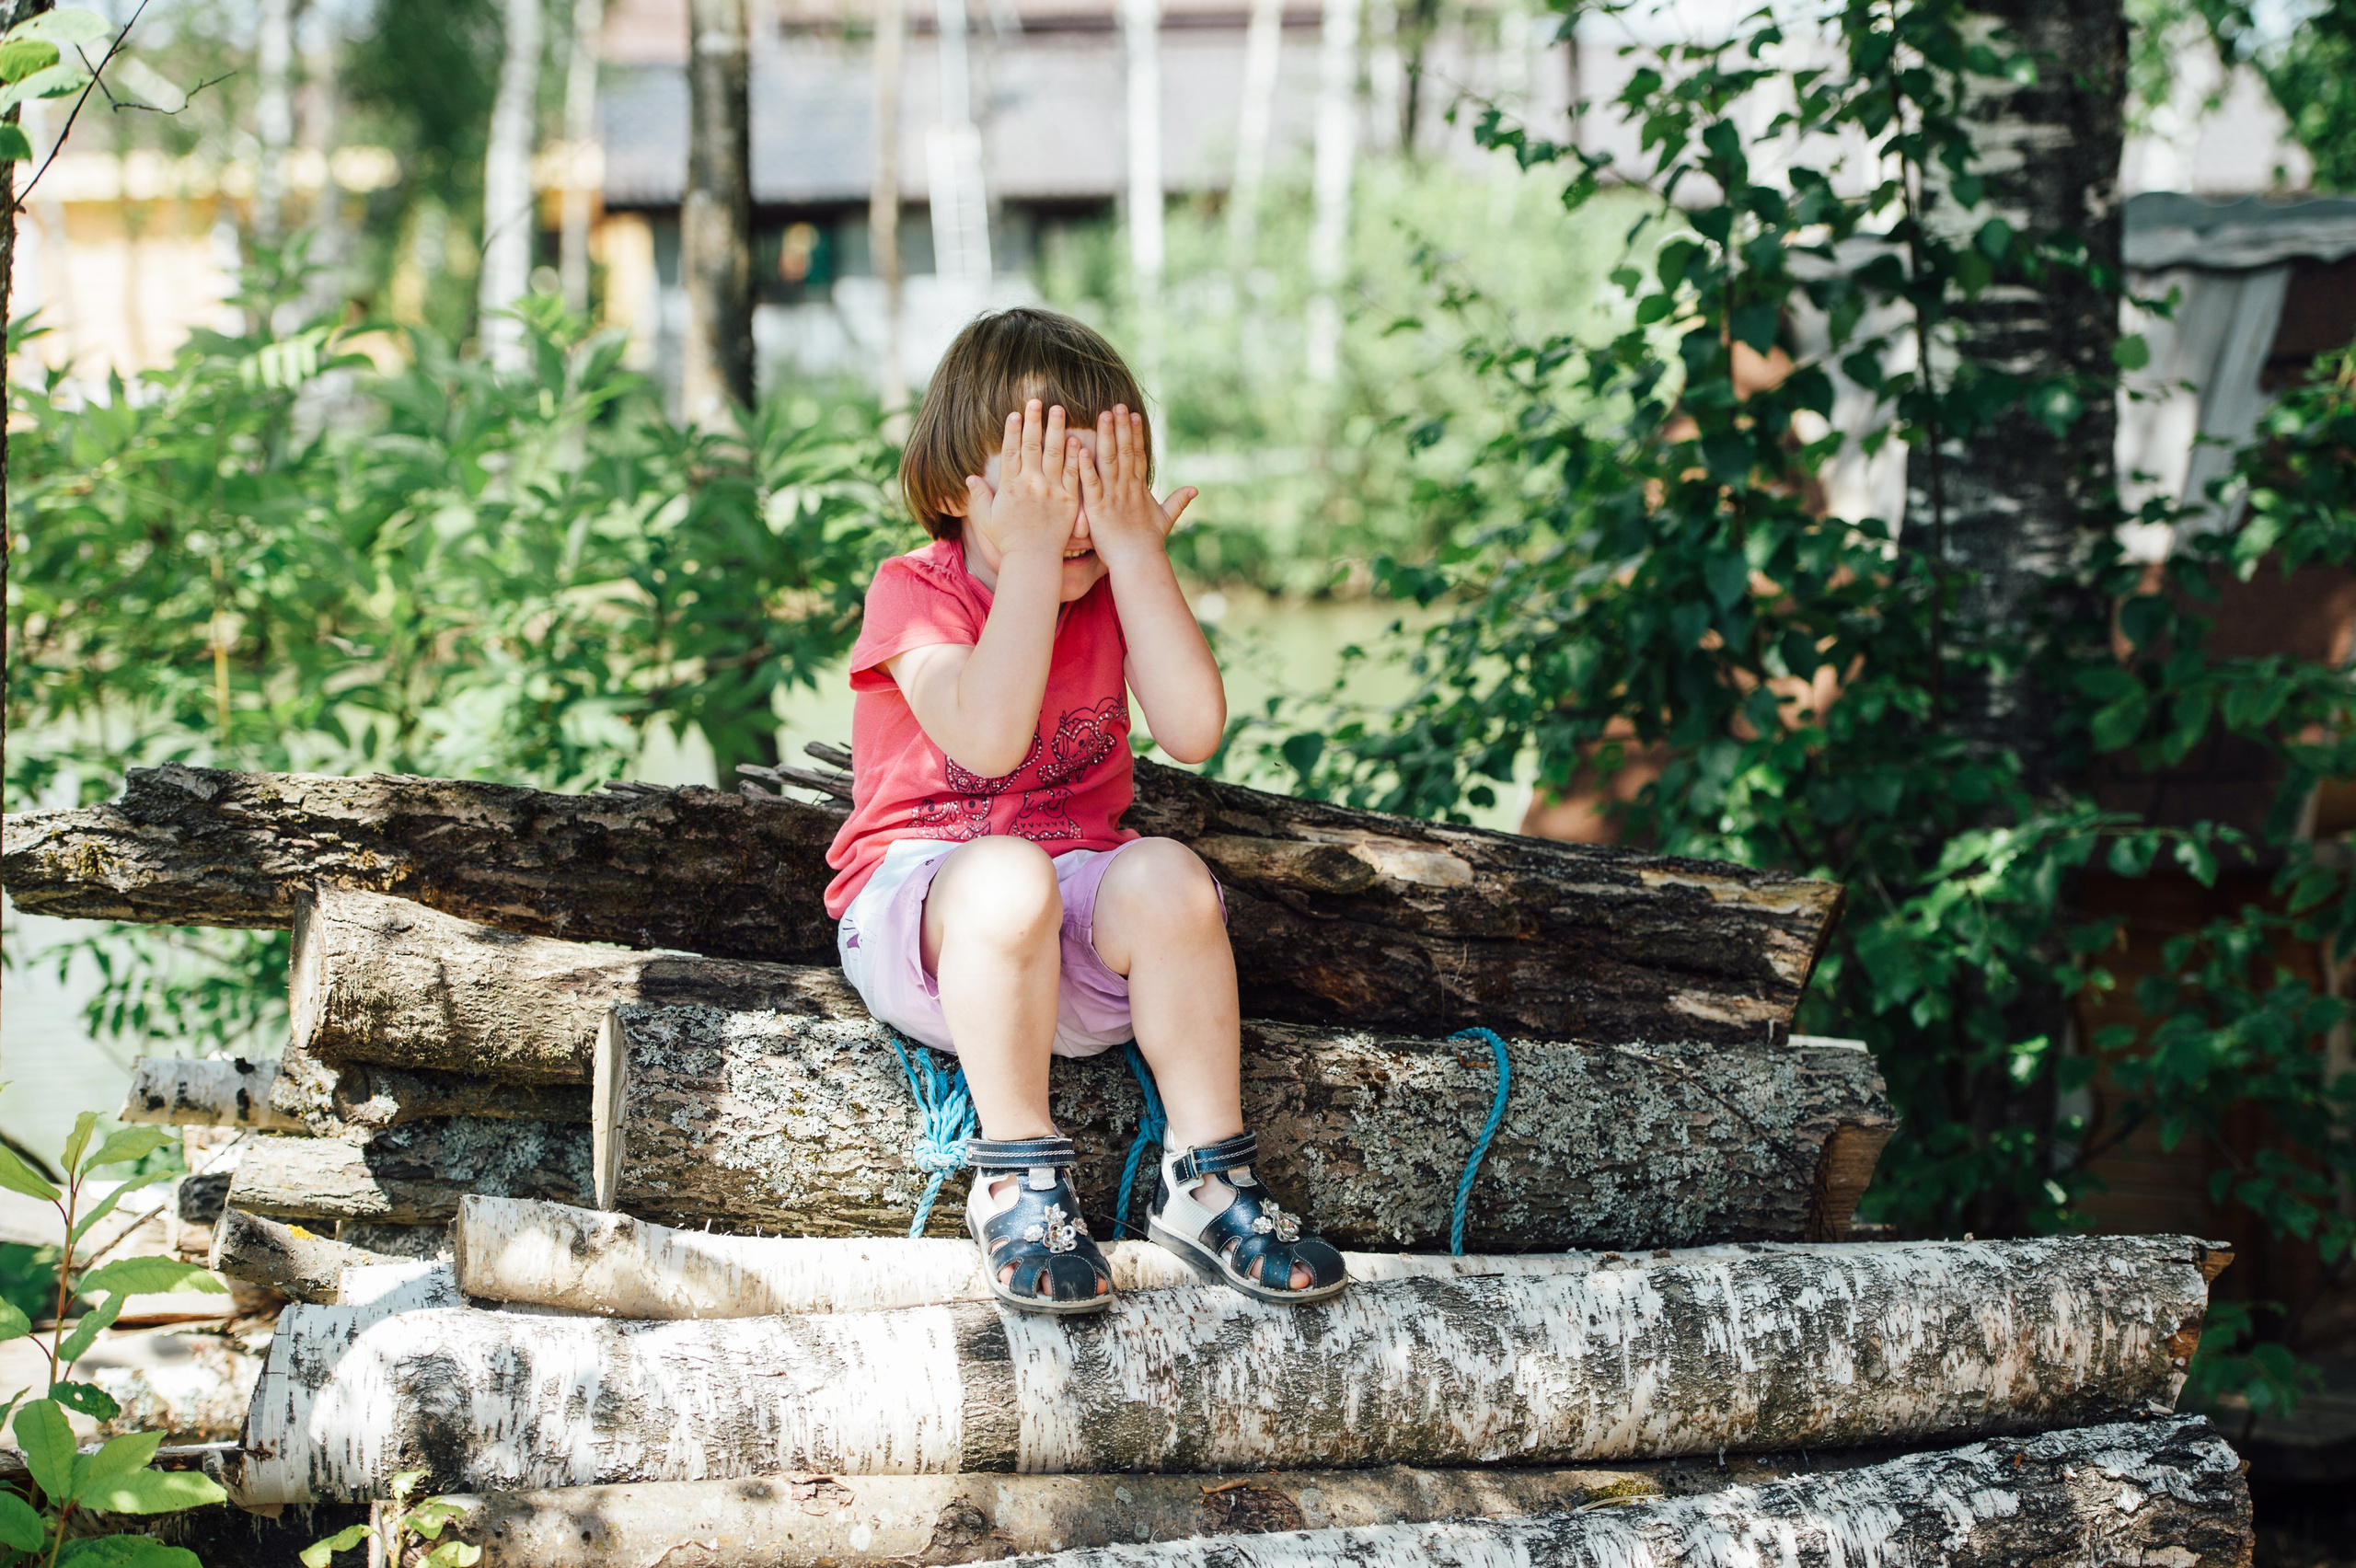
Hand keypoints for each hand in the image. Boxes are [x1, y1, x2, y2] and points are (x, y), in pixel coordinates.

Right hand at [967, 400, 1080, 565]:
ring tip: (1059, 409)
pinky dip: (1074, 456)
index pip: (1011, 451)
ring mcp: (1051, 490)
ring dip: (1056, 430)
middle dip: (1034, 421)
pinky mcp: (1068, 500)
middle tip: (1037, 400)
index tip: (1015, 412)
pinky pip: (1072, 473)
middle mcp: (1030, 484)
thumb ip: (979, 496)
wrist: (1033, 560)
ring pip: (1054, 454)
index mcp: (1010, 486)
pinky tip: (1076, 439)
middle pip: (1032, 446)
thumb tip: (969, 478)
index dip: (1013, 430)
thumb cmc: (1008, 540)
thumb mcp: (987, 518)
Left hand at [1074, 406, 1196, 571]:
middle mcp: (1127, 488)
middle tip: (1116, 404)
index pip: (1138, 454)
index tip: (1132, 413)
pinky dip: (1086, 467)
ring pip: (1109, 461)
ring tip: (1102, 416)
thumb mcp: (1165, 519)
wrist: (1138, 564)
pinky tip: (1081, 448)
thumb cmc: (1148, 544)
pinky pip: (1091, 484)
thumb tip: (1195, 490)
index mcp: (1139, 489)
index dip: (1135, 433)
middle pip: (1125, 451)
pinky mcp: (1098, 509)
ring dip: (1106, 437)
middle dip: (1120, 427)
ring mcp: (1113, 497)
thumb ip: (1177, 502)